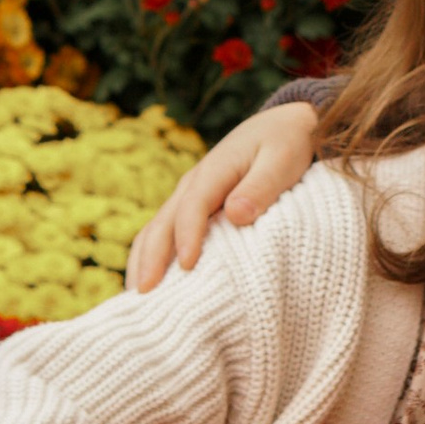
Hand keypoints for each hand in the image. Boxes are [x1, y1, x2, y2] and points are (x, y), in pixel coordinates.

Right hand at [126, 99, 323, 289]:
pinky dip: (154, 256)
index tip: (188, 266)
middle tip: (144, 294)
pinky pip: (167, 232)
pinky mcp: (193, 207)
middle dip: (150, 257)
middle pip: (163, 222)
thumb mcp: (282, 161)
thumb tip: (235, 214)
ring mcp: (189, 196)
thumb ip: (260, 187)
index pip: (193, 207)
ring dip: (144, 260)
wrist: (282, 125)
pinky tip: (155, 283)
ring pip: (157, 229)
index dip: (187, 236)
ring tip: (138, 298)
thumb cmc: (286, 144)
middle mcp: (193, 184)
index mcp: (214, 171)